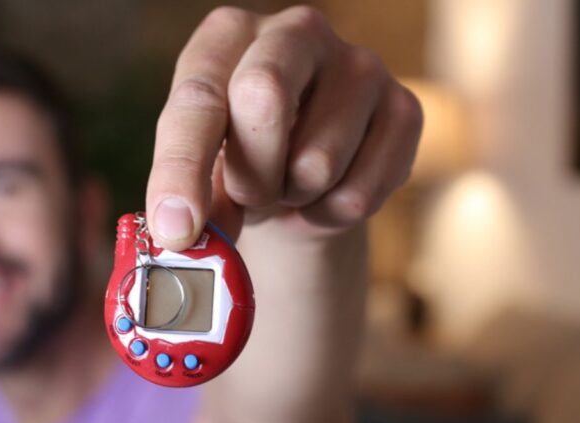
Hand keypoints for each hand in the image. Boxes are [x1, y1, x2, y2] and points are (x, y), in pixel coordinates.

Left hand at [145, 5, 421, 249]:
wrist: (301, 178)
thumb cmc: (240, 161)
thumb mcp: (201, 168)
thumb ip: (189, 193)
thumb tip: (183, 233)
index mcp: (230, 34)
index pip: (198, 98)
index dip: (181, 170)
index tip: (175, 229)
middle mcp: (297, 31)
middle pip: (264, 96)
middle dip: (249, 174)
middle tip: (247, 197)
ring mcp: (360, 66)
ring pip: (317, 163)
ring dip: (293, 198)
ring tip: (288, 184)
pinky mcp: (403, 110)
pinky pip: (358, 194)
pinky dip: (331, 214)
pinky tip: (325, 193)